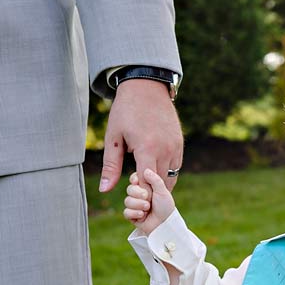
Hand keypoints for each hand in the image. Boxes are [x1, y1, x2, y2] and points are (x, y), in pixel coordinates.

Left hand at [100, 78, 183, 192]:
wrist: (146, 87)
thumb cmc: (125, 111)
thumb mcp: (113, 138)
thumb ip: (110, 166)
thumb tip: (104, 189)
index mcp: (147, 149)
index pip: (147, 184)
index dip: (139, 195)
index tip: (131, 196)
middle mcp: (165, 150)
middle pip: (160, 185)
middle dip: (149, 192)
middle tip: (137, 196)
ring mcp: (175, 147)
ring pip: (171, 178)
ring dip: (159, 185)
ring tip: (145, 185)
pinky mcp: (180, 144)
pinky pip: (176, 167)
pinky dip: (166, 174)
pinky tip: (154, 173)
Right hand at [123, 169, 175, 234]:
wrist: (165, 224)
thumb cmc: (166, 207)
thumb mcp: (162, 191)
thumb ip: (155, 179)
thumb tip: (146, 169)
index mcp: (147, 187)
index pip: (135, 179)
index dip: (135, 180)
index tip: (137, 181)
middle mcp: (139, 195)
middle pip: (129, 189)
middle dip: (138, 193)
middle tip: (147, 197)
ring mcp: (135, 206)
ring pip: (127, 201)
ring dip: (138, 205)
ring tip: (148, 208)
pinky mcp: (132, 216)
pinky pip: (126, 212)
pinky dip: (135, 213)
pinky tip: (143, 215)